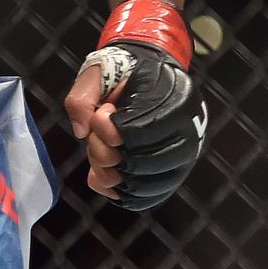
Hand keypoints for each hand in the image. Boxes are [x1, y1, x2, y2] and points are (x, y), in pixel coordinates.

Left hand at [67, 0, 207, 209]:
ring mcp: (185, 158)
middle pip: (137, 163)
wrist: (150, 78)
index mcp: (173, 98)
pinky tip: (107, 174)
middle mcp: (187, 132)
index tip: (103, 111)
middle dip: (103, 152)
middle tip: (96, 134)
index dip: (105, 128)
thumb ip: (82, 95)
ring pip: (141, 186)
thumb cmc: (124, 74)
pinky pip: (146, 198)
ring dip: (109, 175)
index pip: (133, 131)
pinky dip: (119, 192)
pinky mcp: (176, 175)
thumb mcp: (99, 70)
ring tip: (101, 151)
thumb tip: (80, 132)